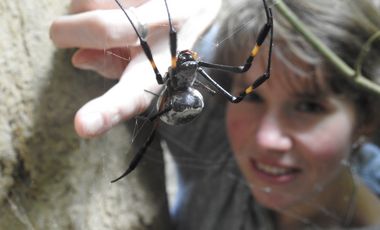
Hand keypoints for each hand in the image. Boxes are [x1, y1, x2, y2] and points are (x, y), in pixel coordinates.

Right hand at [50, 0, 220, 137]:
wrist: (197, 2)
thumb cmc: (163, 40)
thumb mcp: (142, 65)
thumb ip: (109, 68)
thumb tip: (78, 60)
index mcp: (163, 69)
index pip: (133, 95)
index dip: (108, 110)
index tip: (82, 126)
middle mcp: (169, 34)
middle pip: (102, 29)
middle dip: (69, 31)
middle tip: (60, 34)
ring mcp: (162, 5)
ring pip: (91, 2)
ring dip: (85, 11)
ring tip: (111, 14)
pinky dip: (97, 0)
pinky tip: (120, 3)